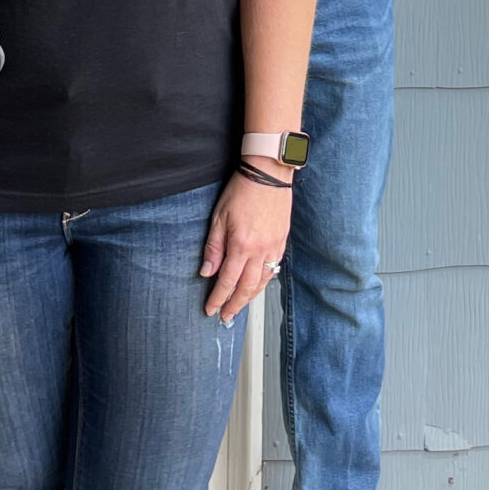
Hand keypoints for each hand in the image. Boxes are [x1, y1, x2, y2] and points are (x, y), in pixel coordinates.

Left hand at [200, 170, 290, 324]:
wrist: (268, 174)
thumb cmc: (242, 190)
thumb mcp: (219, 217)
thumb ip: (213, 248)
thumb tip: (206, 272)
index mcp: (241, 246)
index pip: (227, 281)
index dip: (218, 298)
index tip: (211, 310)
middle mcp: (260, 251)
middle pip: (246, 288)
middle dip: (235, 305)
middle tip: (226, 316)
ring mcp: (273, 247)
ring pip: (262, 282)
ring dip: (250, 297)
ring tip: (240, 305)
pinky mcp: (282, 241)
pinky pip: (274, 269)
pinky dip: (264, 282)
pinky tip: (258, 285)